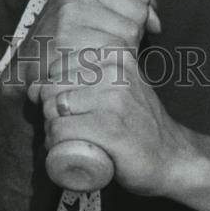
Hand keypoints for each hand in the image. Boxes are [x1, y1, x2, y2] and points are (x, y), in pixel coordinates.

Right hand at [21, 0, 159, 93]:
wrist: (26, 66)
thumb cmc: (68, 33)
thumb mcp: (95, 3)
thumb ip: (130, 3)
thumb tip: (157, 23)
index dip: (141, 17)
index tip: (122, 29)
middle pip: (138, 15)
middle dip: (129, 36)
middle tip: (101, 44)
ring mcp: (72, 10)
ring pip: (130, 35)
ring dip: (119, 52)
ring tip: (94, 54)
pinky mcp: (69, 38)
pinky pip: (115, 53)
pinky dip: (110, 65)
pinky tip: (92, 66)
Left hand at [41, 52, 196, 197]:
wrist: (172, 155)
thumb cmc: (137, 123)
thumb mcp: (120, 84)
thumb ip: (92, 74)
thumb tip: (38, 84)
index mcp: (115, 55)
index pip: (58, 66)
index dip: (53, 90)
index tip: (64, 108)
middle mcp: (114, 71)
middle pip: (52, 87)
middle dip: (49, 111)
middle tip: (65, 128)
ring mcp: (114, 98)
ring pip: (54, 110)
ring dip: (52, 130)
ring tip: (68, 140)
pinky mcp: (110, 128)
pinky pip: (62, 130)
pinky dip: (56, 144)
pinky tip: (69, 150)